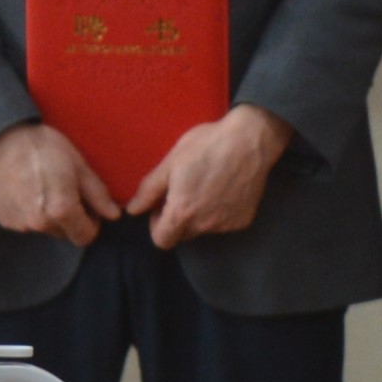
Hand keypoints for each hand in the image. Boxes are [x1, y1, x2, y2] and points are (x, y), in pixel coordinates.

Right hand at [0, 120, 118, 246]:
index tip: (86, 206)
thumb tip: (114, 215)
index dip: (91, 223)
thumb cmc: (43, 147)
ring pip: (45, 229)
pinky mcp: (5, 220)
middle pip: (65, 234)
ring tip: (42, 188)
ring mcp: (20, 223)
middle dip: (70, 218)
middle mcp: (40, 223)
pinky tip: (26, 191)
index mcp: (61, 210)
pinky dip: (29, 212)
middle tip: (64, 191)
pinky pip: (26, 223)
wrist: (1, 139)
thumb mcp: (78, 165)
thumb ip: (98, 195)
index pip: (85, 237)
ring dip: (49, 216)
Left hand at [127, 105, 290, 249]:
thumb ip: (149, 190)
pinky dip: (219, 212)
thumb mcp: (170, 163)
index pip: (162, 241)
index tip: (161, 206)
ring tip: (204, 185)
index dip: (156, 225)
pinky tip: (223, 187)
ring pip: (204, 229)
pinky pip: (223, 223)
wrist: (250, 140)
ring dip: (199, 215)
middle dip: (177, 219)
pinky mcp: (243, 220)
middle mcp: (205, 225)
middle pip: (182, 235)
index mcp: (182, 212)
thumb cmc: (206, 146)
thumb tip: (132, 210)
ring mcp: (226, 225)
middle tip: (182, 191)